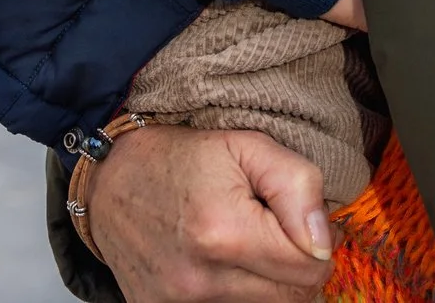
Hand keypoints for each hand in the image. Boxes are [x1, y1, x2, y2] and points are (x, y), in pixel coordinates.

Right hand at [87, 124, 331, 301]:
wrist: (110, 181)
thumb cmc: (180, 158)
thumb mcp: (247, 147)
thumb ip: (298, 186)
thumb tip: (323, 241)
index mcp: (225, 233)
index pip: (309, 268)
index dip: (320, 243)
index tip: (310, 223)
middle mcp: (201, 279)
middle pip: (292, 298)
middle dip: (300, 267)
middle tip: (286, 233)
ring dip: (270, 281)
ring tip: (253, 242)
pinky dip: (240, 291)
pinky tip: (227, 262)